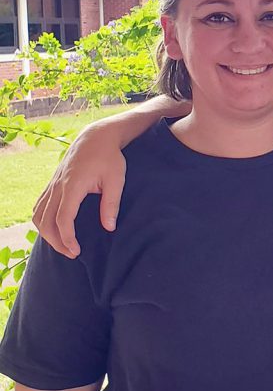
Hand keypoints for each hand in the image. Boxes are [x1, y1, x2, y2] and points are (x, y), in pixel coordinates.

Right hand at [33, 126, 126, 257]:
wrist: (96, 137)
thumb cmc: (109, 157)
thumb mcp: (116, 179)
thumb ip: (111, 203)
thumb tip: (109, 227)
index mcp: (73, 185)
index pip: (63, 219)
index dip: (67, 238)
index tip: (76, 251)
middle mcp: (58, 186)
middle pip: (46, 221)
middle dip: (56, 241)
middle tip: (72, 253)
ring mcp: (52, 184)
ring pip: (38, 214)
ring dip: (46, 232)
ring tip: (63, 244)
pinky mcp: (52, 183)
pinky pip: (39, 205)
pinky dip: (42, 220)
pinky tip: (54, 228)